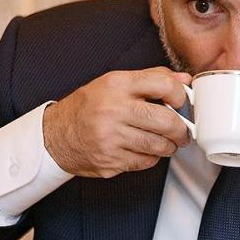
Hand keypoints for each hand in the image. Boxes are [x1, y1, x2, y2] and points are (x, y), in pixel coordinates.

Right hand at [42, 67, 191, 177]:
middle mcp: (113, 110)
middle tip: (183, 131)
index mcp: (117, 85)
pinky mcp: (110, 160)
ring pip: (158, 145)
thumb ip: (151, 78)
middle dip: (181, 129)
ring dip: (169, 146)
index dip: (180, 95)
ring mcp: (111, 137)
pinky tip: (146, 150)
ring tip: (167, 142)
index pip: (163, 85)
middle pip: (165, 120)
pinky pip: (145, 161)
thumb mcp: (115, 82)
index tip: (181, 102)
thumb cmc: (88, 106)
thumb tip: (183, 80)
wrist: (56, 135)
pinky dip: (152, 158)